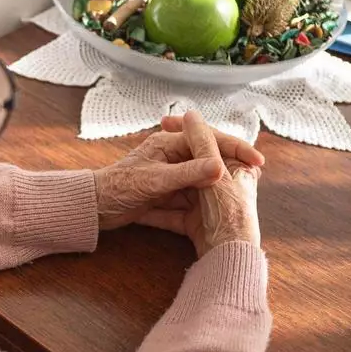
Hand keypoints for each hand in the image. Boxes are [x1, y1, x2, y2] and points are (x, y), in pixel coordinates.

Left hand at [93, 113, 264, 230]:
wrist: (92, 209)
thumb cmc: (119, 189)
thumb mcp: (157, 182)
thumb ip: (188, 173)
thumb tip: (219, 166)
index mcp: (170, 143)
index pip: (211, 140)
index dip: (236, 149)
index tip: (258, 162)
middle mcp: (172, 155)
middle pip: (210, 159)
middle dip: (232, 168)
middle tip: (257, 180)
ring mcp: (170, 174)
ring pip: (202, 179)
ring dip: (219, 188)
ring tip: (244, 198)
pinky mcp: (165, 193)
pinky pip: (191, 196)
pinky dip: (204, 202)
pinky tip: (221, 210)